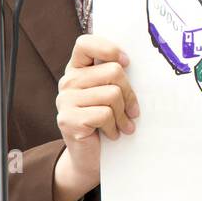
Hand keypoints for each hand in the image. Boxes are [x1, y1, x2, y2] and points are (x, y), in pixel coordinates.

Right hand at [55, 34, 139, 186]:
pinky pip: (104, 114)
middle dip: (129, 93)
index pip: (85, 43)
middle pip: (113, 71)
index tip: (126, 63)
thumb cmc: (105, 121)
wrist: (89, 157)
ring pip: (112, 95)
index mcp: (76, 69)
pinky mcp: (68, 119)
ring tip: (122, 124)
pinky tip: (112, 133)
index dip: (109, 49)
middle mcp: (67, 81)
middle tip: (133, 110)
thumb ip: (114, 76)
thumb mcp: (109, 94)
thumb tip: (136, 66)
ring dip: (123, 114)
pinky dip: (114, 126)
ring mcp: (65, 100)